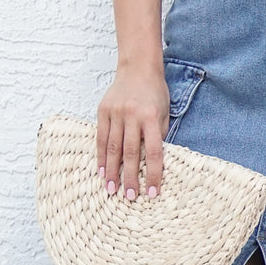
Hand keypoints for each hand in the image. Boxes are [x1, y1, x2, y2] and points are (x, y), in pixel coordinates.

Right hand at [97, 64, 169, 199]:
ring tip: (111, 189)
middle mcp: (132, 115)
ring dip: (112, 171)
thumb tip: (153, 163)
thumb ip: (158, 135)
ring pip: (113, 148)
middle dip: (129, 177)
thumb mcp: (164, 112)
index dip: (153, 174)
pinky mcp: (103, 111)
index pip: (154, 152)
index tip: (151, 192)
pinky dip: (101, 156)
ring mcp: (116, 113)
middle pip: (130, 153)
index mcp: (151, 117)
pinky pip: (101, 137)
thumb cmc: (155, 92)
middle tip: (129, 197)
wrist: (137, 67)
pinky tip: (101, 171)